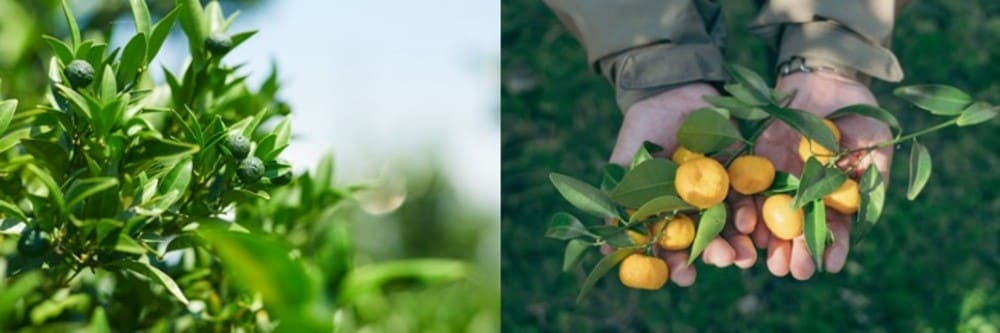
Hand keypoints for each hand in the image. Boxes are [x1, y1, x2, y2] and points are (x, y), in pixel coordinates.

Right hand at [607, 83, 756, 286]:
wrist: (671, 92)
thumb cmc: (642, 130)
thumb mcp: (625, 165)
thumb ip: (618, 203)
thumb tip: (603, 250)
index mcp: (667, 213)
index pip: (672, 248)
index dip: (677, 266)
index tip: (683, 277)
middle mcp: (695, 209)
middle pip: (707, 241)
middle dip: (714, 255)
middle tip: (722, 262)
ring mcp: (720, 193)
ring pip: (732, 226)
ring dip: (738, 242)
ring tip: (742, 255)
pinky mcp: (741, 174)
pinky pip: (750, 198)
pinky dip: (751, 212)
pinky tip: (751, 221)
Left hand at [746, 72, 892, 278]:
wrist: (819, 80)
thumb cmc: (856, 111)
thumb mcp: (874, 138)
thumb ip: (872, 171)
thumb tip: (866, 205)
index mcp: (835, 198)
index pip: (835, 231)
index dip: (834, 248)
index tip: (829, 266)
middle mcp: (804, 197)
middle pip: (799, 233)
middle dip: (797, 254)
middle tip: (795, 272)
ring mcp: (778, 184)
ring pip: (770, 221)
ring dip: (769, 243)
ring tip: (768, 260)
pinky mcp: (753, 167)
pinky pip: (747, 193)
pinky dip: (745, 212)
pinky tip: (745, 229)